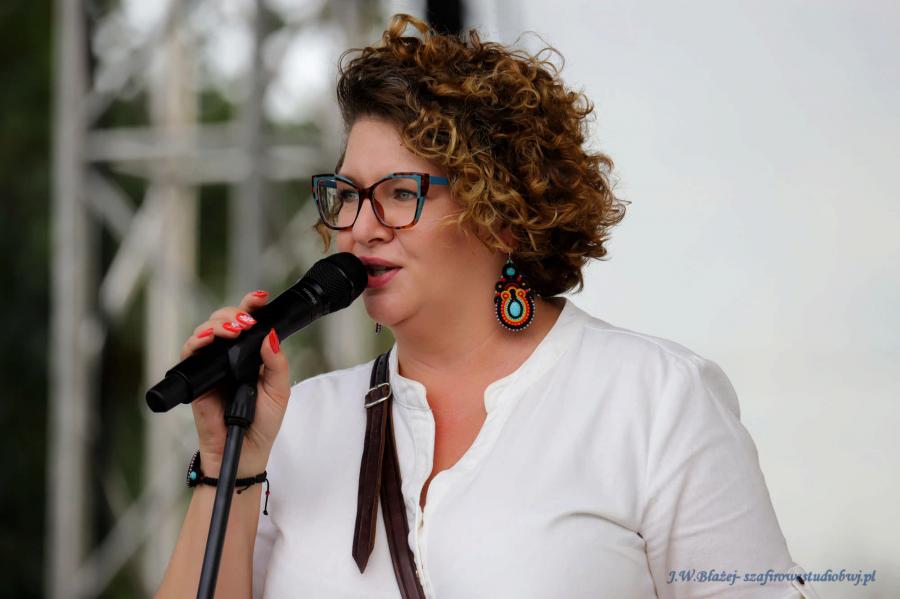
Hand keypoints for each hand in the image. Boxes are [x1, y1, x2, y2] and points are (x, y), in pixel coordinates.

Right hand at [179, 290, 289, 476]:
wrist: (244, 451)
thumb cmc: (263, 423)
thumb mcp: (279, 391)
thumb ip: (277, 363)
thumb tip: (270, 335)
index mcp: (252, 355)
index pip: (249, 323)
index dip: (250, 306)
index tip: (259, 298)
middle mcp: (230, 356)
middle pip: (224, 321)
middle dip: (234, 314)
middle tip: (246, 323)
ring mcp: (211, 366)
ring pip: (205, 331)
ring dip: (217, 324)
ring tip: (232, 331)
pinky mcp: (196, 378)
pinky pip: (189, 353)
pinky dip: (195, 342)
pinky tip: (206, 340)